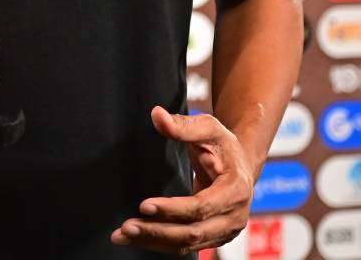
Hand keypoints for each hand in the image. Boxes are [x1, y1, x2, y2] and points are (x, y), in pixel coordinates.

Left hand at [111, 107, 254, 254]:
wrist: (239, 164)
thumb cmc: (221, 144)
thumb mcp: (207, 128)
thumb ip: (183, 125)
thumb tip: (156, 115)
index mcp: (235, 190)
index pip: (201, 207)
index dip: (173, 209)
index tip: (143, 205)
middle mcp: (234, 217)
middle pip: (193, 233)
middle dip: (158, 231)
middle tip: (126, 227)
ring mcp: (224, 231)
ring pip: (187, 245)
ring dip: (154, 241)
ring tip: (122, 236)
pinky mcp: (213, 237)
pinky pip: (186, 247)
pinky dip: (160, 244)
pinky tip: (135, 239)